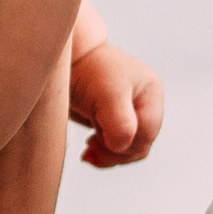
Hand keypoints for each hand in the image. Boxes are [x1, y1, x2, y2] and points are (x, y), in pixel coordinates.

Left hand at [70, 42, 163, 167]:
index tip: (97, 138)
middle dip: (115, 151)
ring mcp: (127, 110)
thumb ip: (122, 125)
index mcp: (150, 93)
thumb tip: (122, 147)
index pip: (147, 134)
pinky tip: (88, 149)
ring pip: (127, 147)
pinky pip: (114, 145)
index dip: (125, 144)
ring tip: (88, 148)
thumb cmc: (87, 70)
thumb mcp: (108, 95)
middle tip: (90, 145)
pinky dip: (102, 151)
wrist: (61, 59)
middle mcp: (143, 102)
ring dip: (108, 154)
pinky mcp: (110, 118)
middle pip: (139, 144)